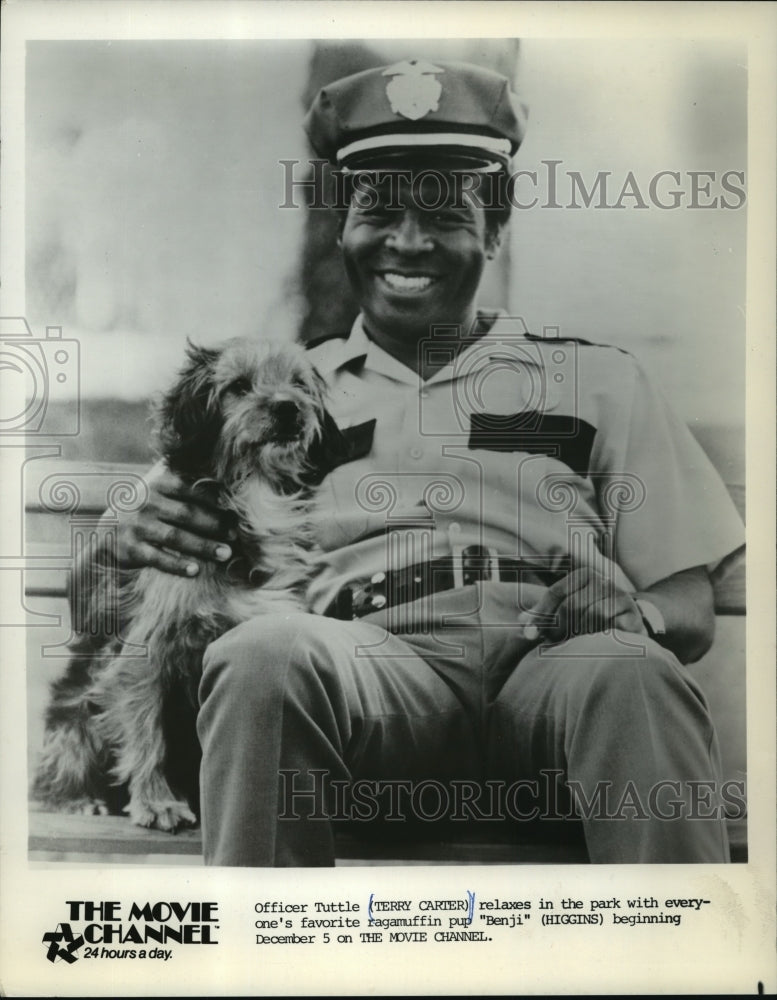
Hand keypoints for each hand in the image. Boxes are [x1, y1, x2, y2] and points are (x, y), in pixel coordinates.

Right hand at [110, 461, 235, 576]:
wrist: (108, 531)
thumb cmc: (148, 507)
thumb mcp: (160, 488)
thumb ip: (186, 479)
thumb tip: (227, 477)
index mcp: (159, 484)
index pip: (190, 488)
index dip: (214, 499)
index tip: (235, 512)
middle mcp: (147, 502)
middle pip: (187, 514)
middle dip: (214, 525)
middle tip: (235, 536)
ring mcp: (138, 526)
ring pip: (175, 537)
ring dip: (203, 546)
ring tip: (225, 554)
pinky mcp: (131, 548)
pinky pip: (158, 558)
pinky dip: (177, 565)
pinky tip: (196, 571)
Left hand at [516, 566, 646, 643]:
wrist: (630, 622)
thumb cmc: (591, 616)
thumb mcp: (567, 610)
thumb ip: (544, 614)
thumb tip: (519, 620)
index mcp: (584, 574)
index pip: (556, 593)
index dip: (541, 615)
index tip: (530, 634)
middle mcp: (603, 580)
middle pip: (571, 606)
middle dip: (558, 628)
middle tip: (554, 643)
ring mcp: (619, 595)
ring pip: (590, 617)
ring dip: (578, 635)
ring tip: (573, 643)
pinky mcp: (631, 614)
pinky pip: (608, 628)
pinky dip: (597, 639)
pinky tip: (593, 644)